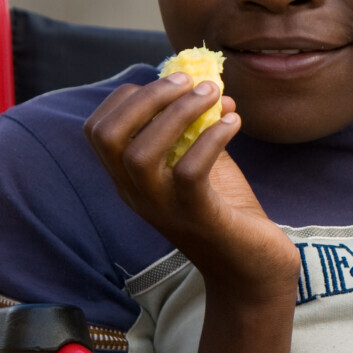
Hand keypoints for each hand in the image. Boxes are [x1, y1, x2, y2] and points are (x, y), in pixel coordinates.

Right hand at [84, 74, 300, 302]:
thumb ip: (199, 129)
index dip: (127, 96)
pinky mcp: (198, 217)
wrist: (254, 270)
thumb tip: (211, 88)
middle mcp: (137, 195)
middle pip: (109, 136)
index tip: (169, 83)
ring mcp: (164, 209)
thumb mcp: (203, 164)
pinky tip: (234, 123)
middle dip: (146, 97)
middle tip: (188, 81)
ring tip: (212, 95)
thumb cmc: (226, 213)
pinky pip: (189, 171)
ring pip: (141, 153)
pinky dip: (212, 137)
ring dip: (178, 112)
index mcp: (130, 180)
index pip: (98, 130)